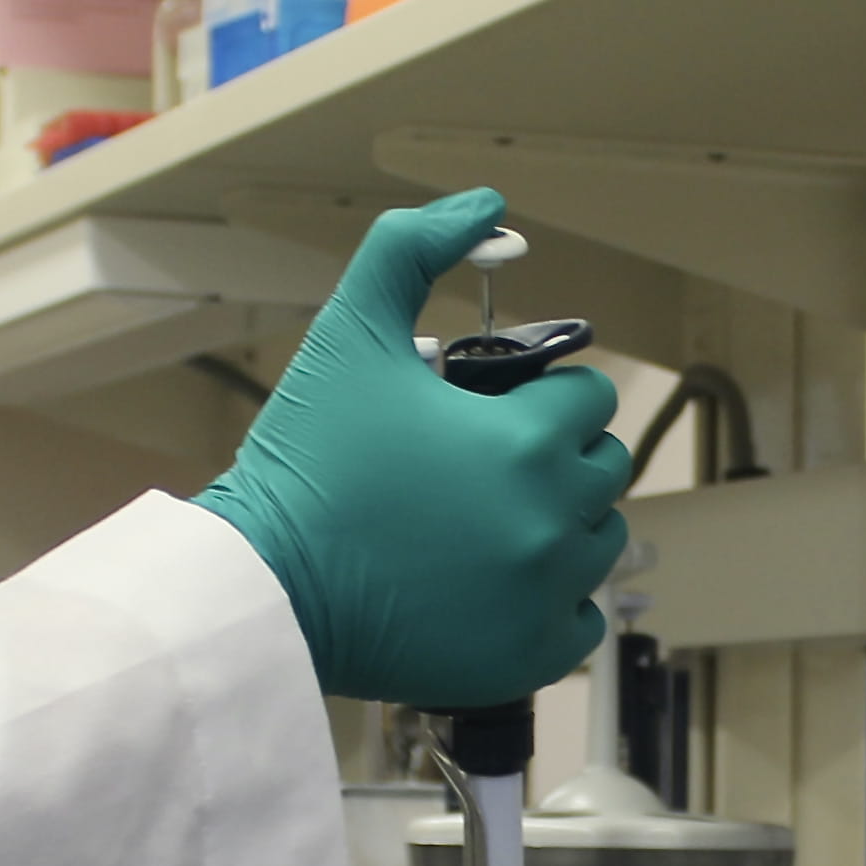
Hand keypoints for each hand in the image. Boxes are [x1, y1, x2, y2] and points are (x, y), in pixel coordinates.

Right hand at [196, 189, 629, 710]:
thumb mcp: (346, 333)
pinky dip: (551, 603)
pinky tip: (494, 582)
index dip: (542, 396)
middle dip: (556, 456)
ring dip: (560, 524)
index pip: (589, 398)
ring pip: (599, 541)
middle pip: (603, 468)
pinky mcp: (526, 658)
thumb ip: (411, 249)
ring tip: (484, 521)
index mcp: (527, 443)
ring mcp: (543, 597)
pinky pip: (580, 620)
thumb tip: (486, 208)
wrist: (263, 587)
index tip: (489, 412)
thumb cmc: (305, 465)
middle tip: (483, 464)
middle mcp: (552, 522)